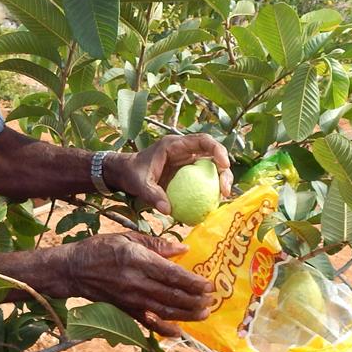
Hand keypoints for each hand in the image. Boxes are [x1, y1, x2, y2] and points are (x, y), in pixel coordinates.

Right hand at [62, 232, 213, 336]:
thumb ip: (156, 244)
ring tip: (204, 314)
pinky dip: (164, 329)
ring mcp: (130, 299)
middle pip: (171, 295)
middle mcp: (135, 282)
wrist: (74, 270)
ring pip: (164, 311)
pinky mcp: (125, 310)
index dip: (193, 282)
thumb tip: (183, 250)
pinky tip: (178, 332)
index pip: (171, 274)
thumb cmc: (101, 248)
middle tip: (212, 301)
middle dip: (195, 300)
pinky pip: (148, 322)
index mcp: (137, 260)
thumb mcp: (128, 237)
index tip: (209, 285)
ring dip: (186, 315)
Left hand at [108, 134, 232, 214]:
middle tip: (225, 190)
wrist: (126, 174)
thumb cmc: (132, 173)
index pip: (202, 141)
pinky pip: (203, 181)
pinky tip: (212, 205)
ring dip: (221, 182)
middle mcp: (185, 151)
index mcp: (175, 145)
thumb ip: (152, 194)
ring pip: (211, 168)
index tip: (224, 165)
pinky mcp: (187, 174)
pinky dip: (210, 190)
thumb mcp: (139, 184)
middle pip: (213, 155)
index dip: (218, 150)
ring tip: (222, 199)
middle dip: (224, 170)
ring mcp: (187, 162)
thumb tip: (168, 210)